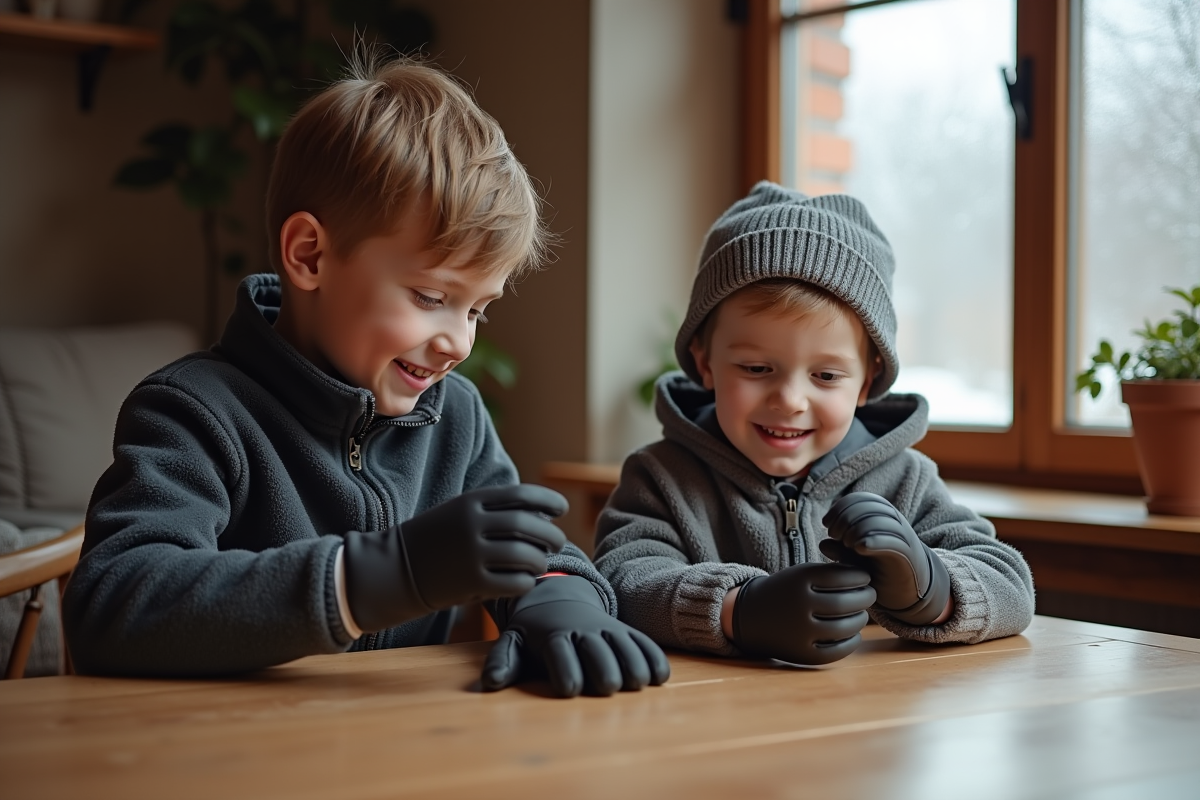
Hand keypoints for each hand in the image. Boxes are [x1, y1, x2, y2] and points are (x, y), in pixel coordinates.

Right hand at [343, 483, 567, 631]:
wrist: (395, 569)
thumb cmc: (436, 540)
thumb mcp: (460, 512)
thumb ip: (495, 510)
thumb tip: (543, 515)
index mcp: (471, 501)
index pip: (522, 494)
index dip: (548, 500)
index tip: (562, 508)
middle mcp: (472, 524)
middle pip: (528, 525)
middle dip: (551, 534)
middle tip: (558, 542)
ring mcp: (471, 554)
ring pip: (525, 555)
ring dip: (541, 560)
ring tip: (540, 563)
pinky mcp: (471, 583)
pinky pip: (515, 582)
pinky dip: (527, 582)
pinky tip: (525, 581)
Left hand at [481, 575, 670, 696]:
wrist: (557, 596)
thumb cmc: (534, 631)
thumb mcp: (513, 640)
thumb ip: (503, 660)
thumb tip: (491, 684)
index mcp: (553, 635)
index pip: (560, 652)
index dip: (565, 670)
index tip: (568, 690)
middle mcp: (582, 630)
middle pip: (597, 648)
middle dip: (603, 667)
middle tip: (608, 686)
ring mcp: (606, 629)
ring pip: (624, 643)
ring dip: (632, 662)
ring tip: (637, 683)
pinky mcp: (625, 631)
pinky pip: (643, 642)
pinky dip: (653, 657)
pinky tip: (659, 677)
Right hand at [732, 563, 874, 664]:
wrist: (748, 616)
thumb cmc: (785, 591)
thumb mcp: (800, 574)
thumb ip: (830, 573)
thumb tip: (868, 579)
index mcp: (798, 580)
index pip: (842, 576)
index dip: (860, 576)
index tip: (866, 577)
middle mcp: (799, 604)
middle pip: (846, 602)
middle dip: (865, 597)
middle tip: (870, 595)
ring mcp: (799, 631)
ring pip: (845, 627)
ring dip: (860, 620)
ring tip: (862, 614)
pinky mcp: (801, 653)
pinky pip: (836, 651)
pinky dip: (851, 643)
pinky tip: (854, 635)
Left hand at [819, 491, 950, 624]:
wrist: (912, 589)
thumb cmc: (880, 571)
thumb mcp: (856, 560)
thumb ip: (841, 551)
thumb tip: (823, 544)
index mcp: (881, 517)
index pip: (861, 499)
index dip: (840, 507)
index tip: (827, 524)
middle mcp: (894, 522)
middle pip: (868, 507)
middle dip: (845, 517)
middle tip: (834, 534)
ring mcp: (902, 537)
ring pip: (879, 521)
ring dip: (857, 528)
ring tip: (846, 543)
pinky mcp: (907, 554)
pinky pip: (893, 541)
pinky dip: (875, 541)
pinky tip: (860, 548)